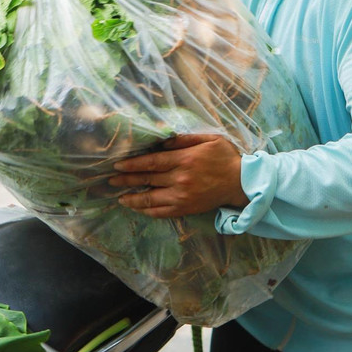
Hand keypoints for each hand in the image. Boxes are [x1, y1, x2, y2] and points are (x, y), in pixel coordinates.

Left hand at [109, 134, 247, 218]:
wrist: (241, 183)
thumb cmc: (225, 158)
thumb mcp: (209, 139)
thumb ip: (184, 139)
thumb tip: (163, 141)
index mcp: (185, 160)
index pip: (152, 162)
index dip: (133, 164)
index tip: (118, 165)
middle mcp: (181, 179)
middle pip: (147, 179)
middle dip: (126, 180)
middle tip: (111, 179)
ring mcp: (182, 196)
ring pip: (151, 199)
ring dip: (133, 198)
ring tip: (119, 197)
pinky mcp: (186, 209)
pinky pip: (161, 212)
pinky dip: (147, 211)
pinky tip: (138, 207)